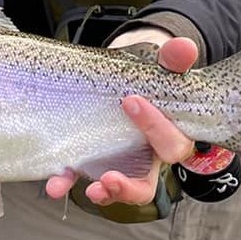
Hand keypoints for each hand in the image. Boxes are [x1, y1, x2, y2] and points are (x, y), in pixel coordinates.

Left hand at [45, 34, 199, 206]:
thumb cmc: (148, 78)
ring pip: (117, 189)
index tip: (131, 101)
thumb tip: (185, 47)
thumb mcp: (160, 66)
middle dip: (129, 186)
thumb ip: (174, 60)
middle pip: (146, 185)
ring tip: (91, 190)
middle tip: (110, 177)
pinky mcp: (91, 161)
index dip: (157, 129)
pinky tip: (55, 184)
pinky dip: (66, 182)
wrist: (123, 76)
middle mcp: (146, 158)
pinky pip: (80, 176)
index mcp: (169, 137)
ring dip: (104, 193)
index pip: (172, 145)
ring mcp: (119, 163)